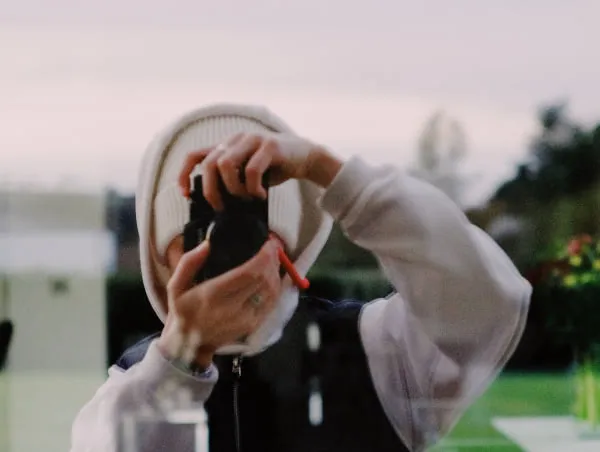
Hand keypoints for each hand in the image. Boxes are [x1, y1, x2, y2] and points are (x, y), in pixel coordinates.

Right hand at [157, 237, 281, 368]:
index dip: (263, 256)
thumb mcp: (175, 286)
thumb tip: (207, 244)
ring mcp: (245, 319)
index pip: (248, 273)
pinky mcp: (252, 326)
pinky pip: (271, 303)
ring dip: (276, 272)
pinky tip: (273, 276)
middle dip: (272, 260)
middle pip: (263, 280)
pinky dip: (276, 288)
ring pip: (271, 292)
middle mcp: (232, 308)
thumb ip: (189, 262)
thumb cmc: (183, 311)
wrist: (189, 346)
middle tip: (273, 248)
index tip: (268, 243)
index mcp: (212, 295)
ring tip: (274, 259)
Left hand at [178, 131, 342, 209]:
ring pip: (226, 165)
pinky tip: (260, 195)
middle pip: (209, 164)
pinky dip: (253, 188)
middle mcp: (236, 139)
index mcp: (227, 145)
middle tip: (222, 208)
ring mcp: (252, 140)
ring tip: (245, 199)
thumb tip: (215, 203)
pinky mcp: (270, 146)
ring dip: (233, 189)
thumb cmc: (274, 168)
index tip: (186, 195)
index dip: (184, 174)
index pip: (194, 155)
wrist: (307, 156)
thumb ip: (231, 181)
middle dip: (211, 191)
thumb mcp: (247, 174)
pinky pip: (252, 170)